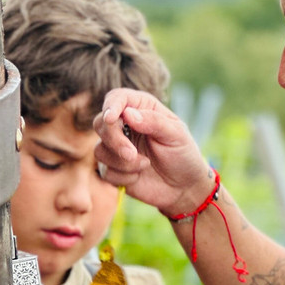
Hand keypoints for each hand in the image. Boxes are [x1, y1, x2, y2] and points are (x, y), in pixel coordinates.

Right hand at [93, 89, 214, 216]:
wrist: (184, 186)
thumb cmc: (183, 154)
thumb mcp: (176, 135)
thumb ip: (154, 121)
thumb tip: (128, 113)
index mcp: (142, 108)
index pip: (117, 98)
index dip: (111, 106)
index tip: (111, 118)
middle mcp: (125, 124)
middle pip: (101, 123)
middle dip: (114, 140)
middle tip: (132, 154)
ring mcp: (117, 147)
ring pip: (100, 150)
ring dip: (122, 162)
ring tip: (145, 164)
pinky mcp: (113, 168)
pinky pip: (105, 171)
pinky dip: (124, 176)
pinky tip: (139, 176)